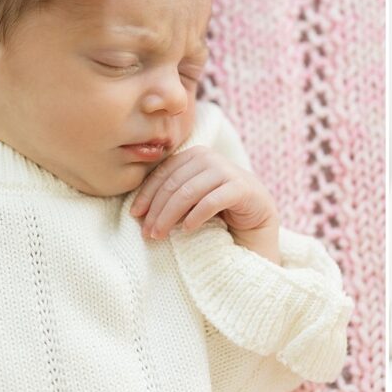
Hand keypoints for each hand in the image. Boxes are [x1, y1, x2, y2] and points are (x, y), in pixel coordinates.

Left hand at [130, 146, 280, 261]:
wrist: (256, 219)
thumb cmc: (218, 210)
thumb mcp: (192, 198)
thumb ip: (173, 194)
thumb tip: (138, 210)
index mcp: (195, 155)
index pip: (164, 173)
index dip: (147, 194)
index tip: (135, 215)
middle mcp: (210, 158)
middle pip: (174, 184)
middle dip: (156, 210)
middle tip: (147, 233)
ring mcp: (228, 171)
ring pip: (189, 192)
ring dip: (170, 216)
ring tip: (161, 235)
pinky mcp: (243, 188)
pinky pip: (212, 201)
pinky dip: (196, 216)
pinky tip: (187, 230)